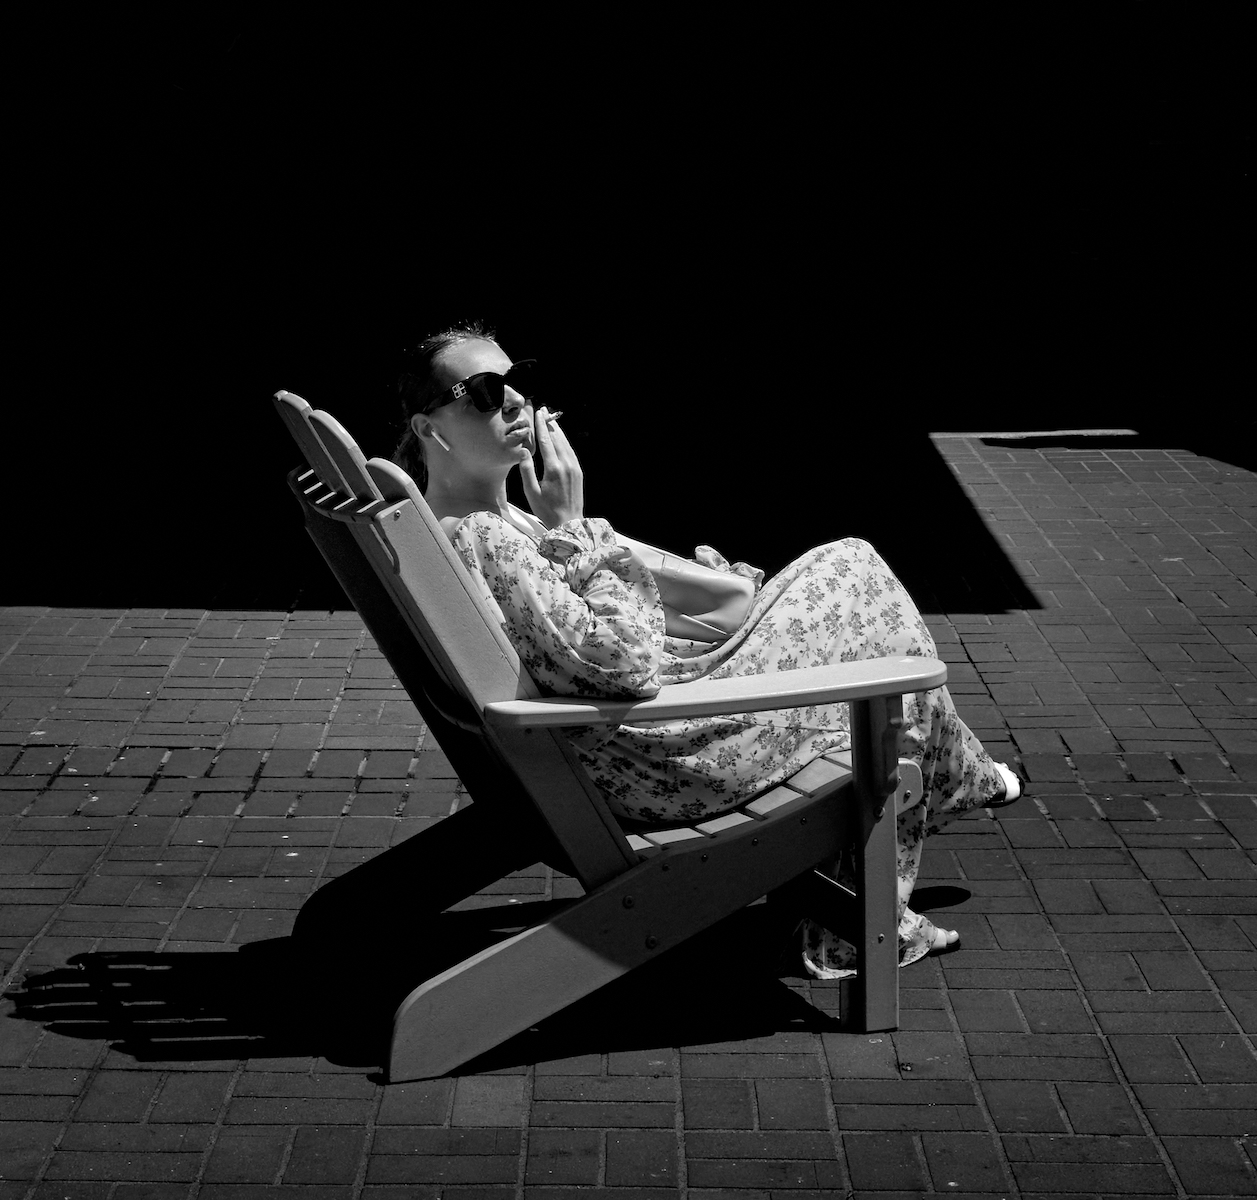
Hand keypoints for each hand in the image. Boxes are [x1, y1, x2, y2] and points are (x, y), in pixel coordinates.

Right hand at [520, 407, 583, 526]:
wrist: (568, 523)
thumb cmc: (547, 510)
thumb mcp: (531, 492)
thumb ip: (526, 470)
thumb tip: (523, 451)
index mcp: (553, 469)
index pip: (547, 441)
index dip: (542, 426)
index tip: (539, 414)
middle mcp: (566, 465)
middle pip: (557, 438)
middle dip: (550, 424)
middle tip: (544, 411)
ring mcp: (574, 468)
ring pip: (566, 443)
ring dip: (558, 431)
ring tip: (551, 420)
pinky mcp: (578, 472)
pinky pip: (570, 451)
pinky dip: (564, 442)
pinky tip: (560, 438)